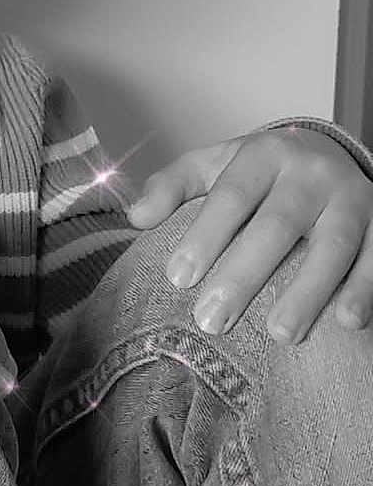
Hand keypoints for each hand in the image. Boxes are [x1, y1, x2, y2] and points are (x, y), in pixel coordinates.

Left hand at [126, 127, 372, 343]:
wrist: (326, 150)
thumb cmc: (257, 170)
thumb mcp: (211, 165)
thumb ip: (171, 186)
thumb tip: (135, 217)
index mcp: (262, 155)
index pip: (231, 196)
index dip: (205, 236)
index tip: (178, 278)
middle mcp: (309, 173)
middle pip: (277, 225)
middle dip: (244, 275)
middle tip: (212, 320)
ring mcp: (350, 197)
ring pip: (333, 245)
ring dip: (308, 291)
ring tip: (280, 335)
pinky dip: (365, 288)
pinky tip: (348, 322)